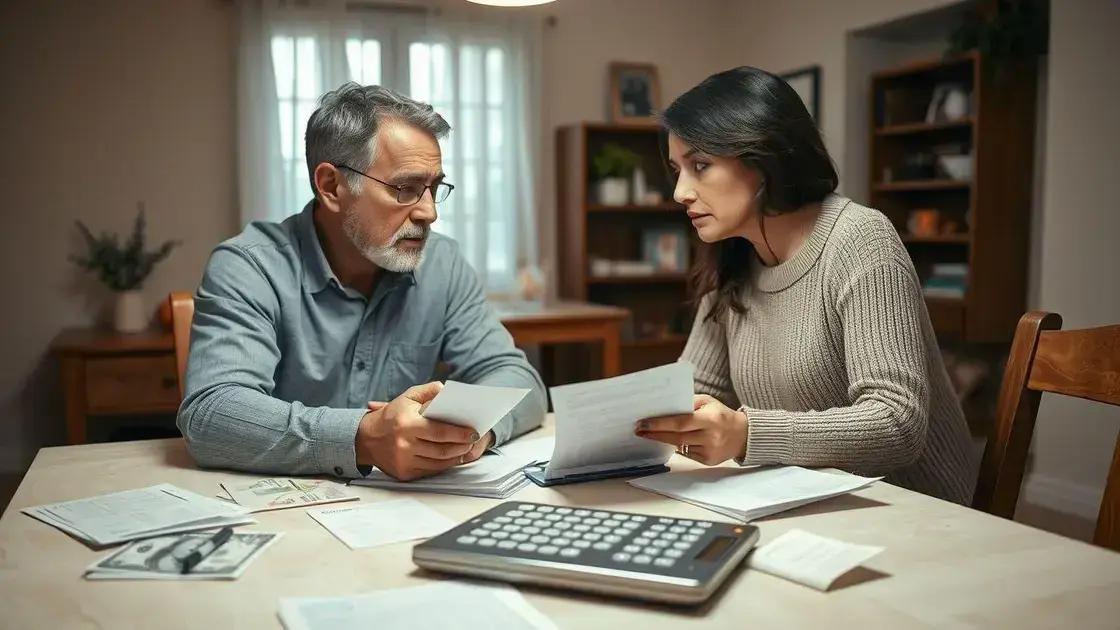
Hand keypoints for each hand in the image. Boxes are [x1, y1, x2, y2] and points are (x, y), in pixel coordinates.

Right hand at [369, 399, 493, 465]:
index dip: (459, 434)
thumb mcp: (407, 396)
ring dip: (456, 457)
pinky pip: (430, 471)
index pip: (440, 432)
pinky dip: (444, 465)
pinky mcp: (404, 474)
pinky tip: (452, 457)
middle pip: (442, 450)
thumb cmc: (391, 415)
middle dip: (462, 446)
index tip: (474, 432)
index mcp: (406, 424)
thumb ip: (429, 390)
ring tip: (466, 448)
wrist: (366, 439)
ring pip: (439, 463)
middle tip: (473, 440)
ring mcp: (404, 462)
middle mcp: (404, 445)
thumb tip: (447, 390)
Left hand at [634, 394, 748, 464]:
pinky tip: (671, 440)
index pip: (680, 422)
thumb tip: (663, 408)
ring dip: (663, 440)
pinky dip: (678, 447)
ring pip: (680, 447)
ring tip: (649, 434)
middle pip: (676, 438)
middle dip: (655, 434)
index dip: (660, 424)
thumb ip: (688, 403)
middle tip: (639, 430)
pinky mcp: (708, 461)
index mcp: (710, 419)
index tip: (643, 423)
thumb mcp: (707, 402)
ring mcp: (709, 451)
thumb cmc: (721, 415)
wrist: (743, 435)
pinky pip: (687, 454)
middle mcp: (710, 437)